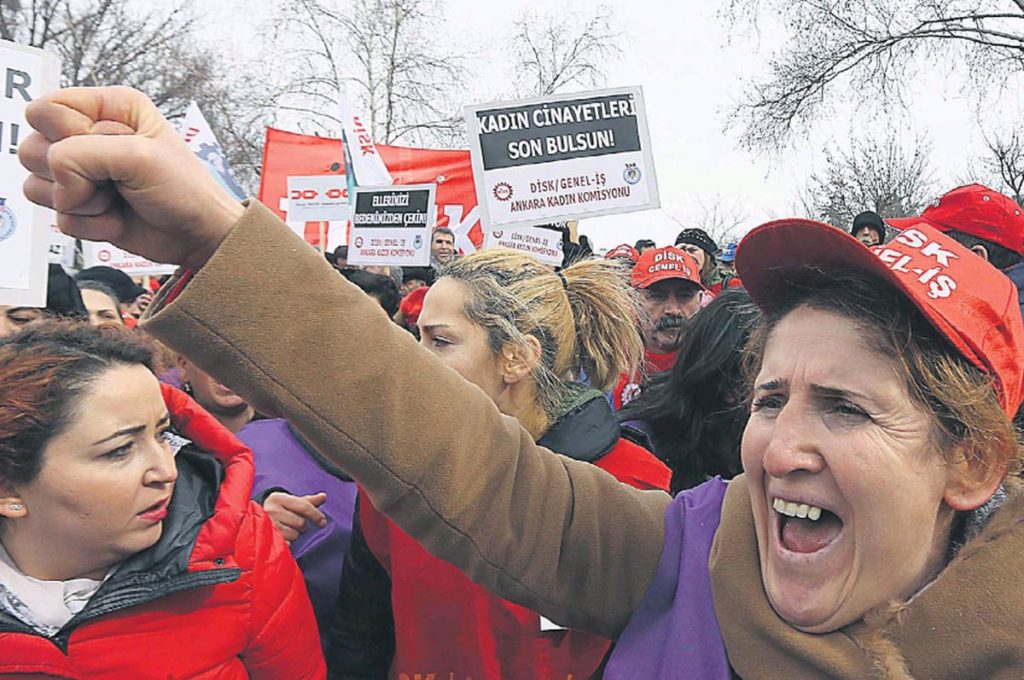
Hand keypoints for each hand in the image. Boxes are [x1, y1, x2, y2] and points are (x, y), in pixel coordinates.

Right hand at [19, 86, 243, 270]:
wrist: (198, 234)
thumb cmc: (185, 190)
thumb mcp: (140, 157)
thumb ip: (82, 153)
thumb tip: (54, 172)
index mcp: (108, 108)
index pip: (45, 111)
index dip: (68, 135)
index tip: (110, 150)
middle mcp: (89, 136)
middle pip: (33, 148)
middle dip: (74, 174)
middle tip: (115, 179)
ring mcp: (82, 173)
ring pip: (36, 184)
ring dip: (81, 202)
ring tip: (117, 198)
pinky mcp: (80, 205)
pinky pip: (56, 217)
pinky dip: (89, 224)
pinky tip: (117, 217)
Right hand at [263, 492, 327, 542]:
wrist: (255, 519)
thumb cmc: (278, 509)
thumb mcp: (291, 502)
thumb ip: (308, 501)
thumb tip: (324, 496)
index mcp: (278, 498)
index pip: (304, 507)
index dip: (316, 515)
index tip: (323, 523)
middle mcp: (271, 510)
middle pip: (300, 522)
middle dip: (302, 525)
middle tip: (294, 524)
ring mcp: (267, 525)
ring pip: (294, 534)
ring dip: (294, 534)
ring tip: (286, 529)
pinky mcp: (266, 539)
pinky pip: (287, 543)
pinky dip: (288, 542)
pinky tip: (282, 536)